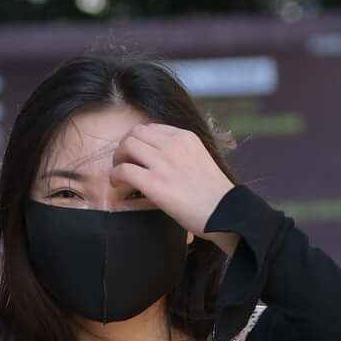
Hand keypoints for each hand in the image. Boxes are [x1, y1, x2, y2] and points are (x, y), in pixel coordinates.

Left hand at [110, 122, 231, 239]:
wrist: (225, 212)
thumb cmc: (215, 194)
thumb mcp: (200, 159)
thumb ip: (181, 154)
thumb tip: (160, 161)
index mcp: (185, 137)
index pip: (151, 128)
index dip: (139, 141)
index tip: (136, 155)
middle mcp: (173, 144)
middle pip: (135, 133)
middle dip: (125, 147)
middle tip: (123, 164)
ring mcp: (163, 163)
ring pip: (126, 147)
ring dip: (118, 160)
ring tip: (119, 176)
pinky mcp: (154, 183)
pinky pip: (123, 170)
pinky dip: (115, 177)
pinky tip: (118, 187)